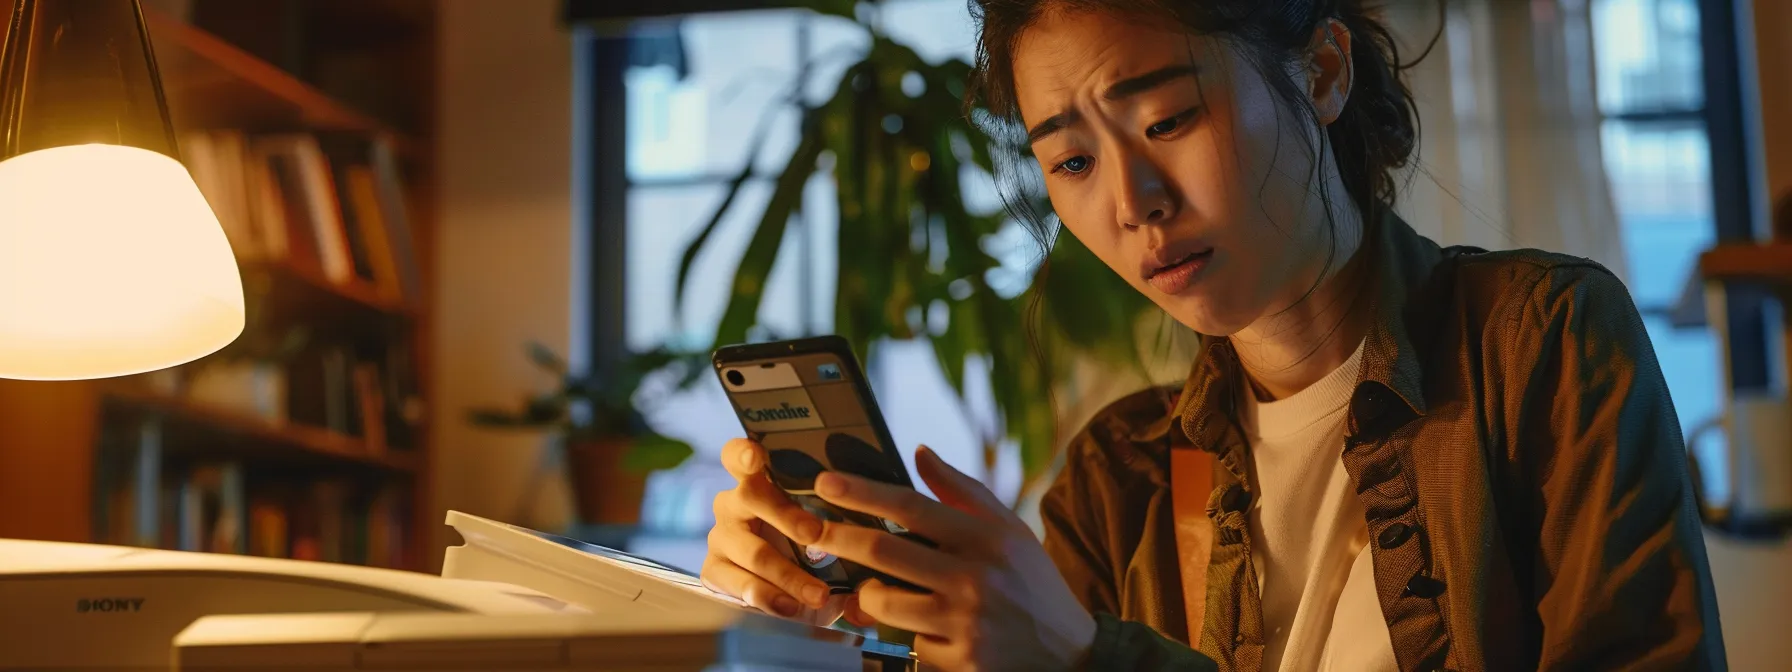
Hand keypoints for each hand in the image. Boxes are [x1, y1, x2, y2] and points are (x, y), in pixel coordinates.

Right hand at [700, 438, 859, 625]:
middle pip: (749, 496)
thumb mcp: (829, 533)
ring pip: (751, 549)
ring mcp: (721, 537)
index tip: (756, 456)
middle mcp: (732, 503)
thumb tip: (874, 538)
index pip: (738, 456)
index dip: (743, 453)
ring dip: (788, 573)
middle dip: (786, 515)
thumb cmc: (812, 548)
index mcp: (758, 480)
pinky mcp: (714, 570)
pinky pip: (738, 583)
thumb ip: (844, 529)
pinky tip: (790, 607)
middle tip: (815, 533)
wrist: (786, 591)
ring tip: (818, 594)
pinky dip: (768, 596)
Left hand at [808, 446, 1096, 671]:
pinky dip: (907, 631)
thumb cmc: (1033, 583)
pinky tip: (924, 626)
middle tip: (811, 530)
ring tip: (874, 588)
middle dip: (837, 537)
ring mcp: (966, 622)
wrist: (1071, 652)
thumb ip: (963, 491)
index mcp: (988, 538)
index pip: (911, 506)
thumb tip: (920, 453)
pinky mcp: (960, 659)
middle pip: (884, 549)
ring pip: (883, 601)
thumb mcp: (1009, 530)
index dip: (863, 492)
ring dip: (867, 593)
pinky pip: (909, 641)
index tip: (826, 483)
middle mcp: (975, 577)